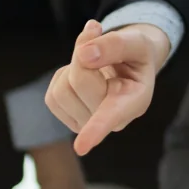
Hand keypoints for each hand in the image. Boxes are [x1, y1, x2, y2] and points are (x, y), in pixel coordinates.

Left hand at [46, 20, 169, 154]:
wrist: (130, 64)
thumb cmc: (136, 54)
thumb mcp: (136, 41)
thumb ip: (115, 44)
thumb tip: (83, 55)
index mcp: (134, 101)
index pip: (112, 115)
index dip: (96, 130)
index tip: (80, 148)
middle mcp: (113, 121)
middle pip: (79, 81)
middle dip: (84, 53)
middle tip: (98, 41)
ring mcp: (90, 123)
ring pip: (62, 90)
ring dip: (73, 66)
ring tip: (93, 64)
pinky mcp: (70, 119)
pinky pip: (53, 95)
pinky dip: (64, 76)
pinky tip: (83, 76)